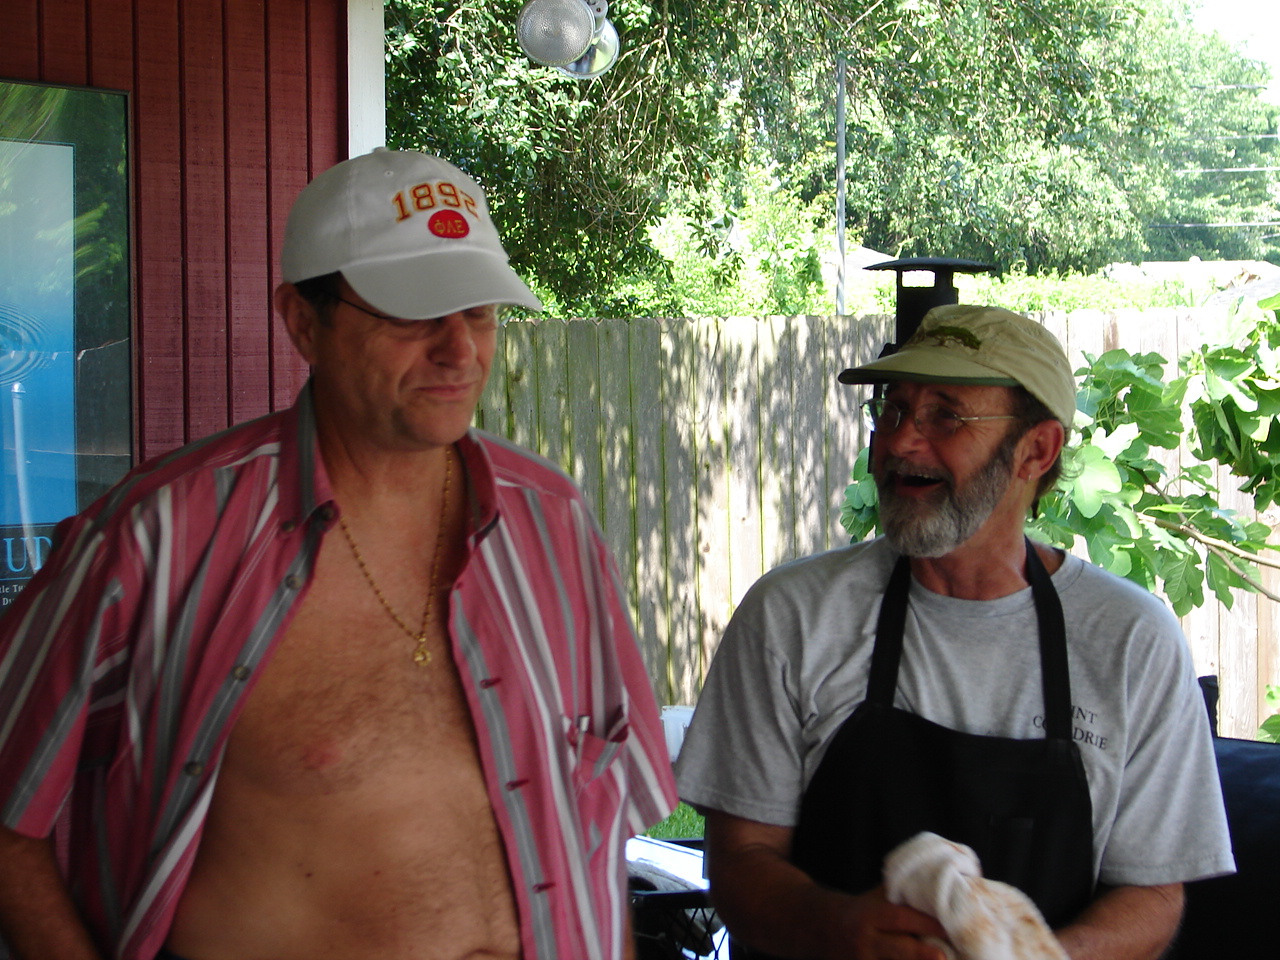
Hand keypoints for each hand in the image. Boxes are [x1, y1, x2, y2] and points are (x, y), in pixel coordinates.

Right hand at [835, 885, 952, 959]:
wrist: (822, 928)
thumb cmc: (862, 911)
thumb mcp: (876, 897)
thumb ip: (902, 894)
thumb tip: (941, 884)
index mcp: (869, 915)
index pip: (900, 918)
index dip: (926, 923)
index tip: (949, 928)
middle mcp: (865, 941)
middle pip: (898, 950)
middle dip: (922, 954)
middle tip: (944, 956)